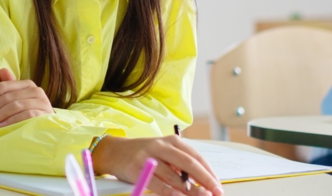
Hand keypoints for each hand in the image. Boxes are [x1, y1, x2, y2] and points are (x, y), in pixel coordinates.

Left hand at [0, 68, 53, 129]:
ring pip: (15, 106)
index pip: (3, 87)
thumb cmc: (29, 114)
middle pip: (7, 98)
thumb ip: (8, 87)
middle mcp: (35, 90)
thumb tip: (1, 70)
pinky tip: (1, 127)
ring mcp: (42, 102)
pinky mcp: (45, 114)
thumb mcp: (17, 100)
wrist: (49, 129)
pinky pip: (26, 115)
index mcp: (26, 84)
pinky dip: (12, 120)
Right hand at [92, 135, 222, 195]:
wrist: (114, 152)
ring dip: (190, 190)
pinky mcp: (137, 169)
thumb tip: (201, 185)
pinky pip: (157, 184)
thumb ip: (180, 166)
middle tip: (215, 193)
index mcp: (172, 141)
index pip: (196, 157)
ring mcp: (149, 157)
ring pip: (174, 176)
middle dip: (205, 181)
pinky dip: (169, 192)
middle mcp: (161, 146)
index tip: (218, 186)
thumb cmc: (143, 155)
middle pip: (189, 164)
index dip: (209, 173)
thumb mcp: (164, 154)